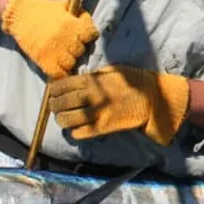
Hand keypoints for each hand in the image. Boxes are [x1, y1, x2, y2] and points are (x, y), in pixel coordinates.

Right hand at [0, 0, 98, 78]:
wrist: (21, 15)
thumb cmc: (44, 10)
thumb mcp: (64, 7)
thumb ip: (80, 15)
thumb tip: (89, 23)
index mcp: (71, 24)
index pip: (91, 34)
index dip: (89, 35)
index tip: (85, 35)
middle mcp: (64, 39)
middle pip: (81, 50)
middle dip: (77, 47)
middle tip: (70, 45)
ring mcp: (54, 51)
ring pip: (71, 63)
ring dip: (69, 60)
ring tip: (63, 55)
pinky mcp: (44, 61)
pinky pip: (59, 73)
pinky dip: (61, 72)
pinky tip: (59, 66)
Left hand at [48, 64, 189, 145]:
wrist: (151, 99)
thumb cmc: (133, 80)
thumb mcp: (111, 70)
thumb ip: (93, 76)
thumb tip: (75, 80)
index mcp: (92, 81)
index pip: (62, 85)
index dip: (53, 89)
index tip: (52, 91)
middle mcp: (91, 97)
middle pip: (61, 103)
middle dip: (54, 105)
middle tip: (53, 106)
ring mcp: (97, 114)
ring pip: (67, 120)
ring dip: (61, 120)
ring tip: (62, 118)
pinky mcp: (103, 128)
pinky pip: (80, 133)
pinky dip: (74, 132)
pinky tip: (76, 128)